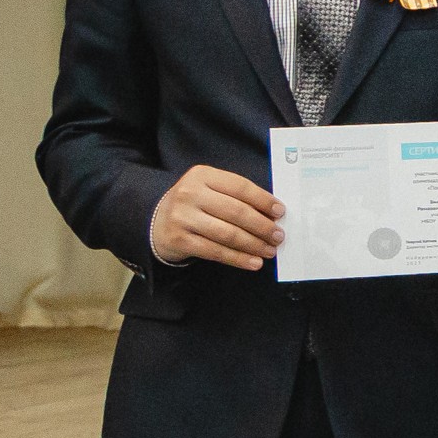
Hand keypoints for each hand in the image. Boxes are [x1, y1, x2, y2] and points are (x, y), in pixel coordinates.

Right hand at [149, 163, 282, 270]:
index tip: (281, 212)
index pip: (240, 187)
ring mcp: (183, 217)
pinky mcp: (179, 239)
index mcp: (202, 175)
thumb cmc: (195, 205)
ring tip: (270, 251)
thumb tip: (273, 215)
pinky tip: (254, 263)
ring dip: (254, 245)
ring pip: (228, 234)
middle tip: (279, 236)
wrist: (156, 221)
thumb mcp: (210, 190)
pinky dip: (238, 259)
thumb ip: (237, 197)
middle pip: (237, 211)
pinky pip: (216, 252)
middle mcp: (190, 193)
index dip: (263, 200)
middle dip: (263, 226)